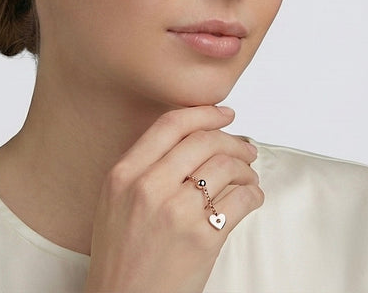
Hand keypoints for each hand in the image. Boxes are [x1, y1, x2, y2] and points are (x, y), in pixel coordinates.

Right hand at [84, 106, 262, 292]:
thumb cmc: (120, 254)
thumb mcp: (114, 200)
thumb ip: (140, 168)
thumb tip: (186, 144)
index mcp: (124, 173)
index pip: (169, 125)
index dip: (203, 113)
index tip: (222, 113)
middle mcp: (148, 186)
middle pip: (203, 141)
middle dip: (233, 140)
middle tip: (245, 148)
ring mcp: (176, 212)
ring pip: (226, 167)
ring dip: (246, 169)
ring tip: (249, 177)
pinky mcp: (203, 239)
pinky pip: (240, 201)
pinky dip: (253, 195)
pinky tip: (251, 199)